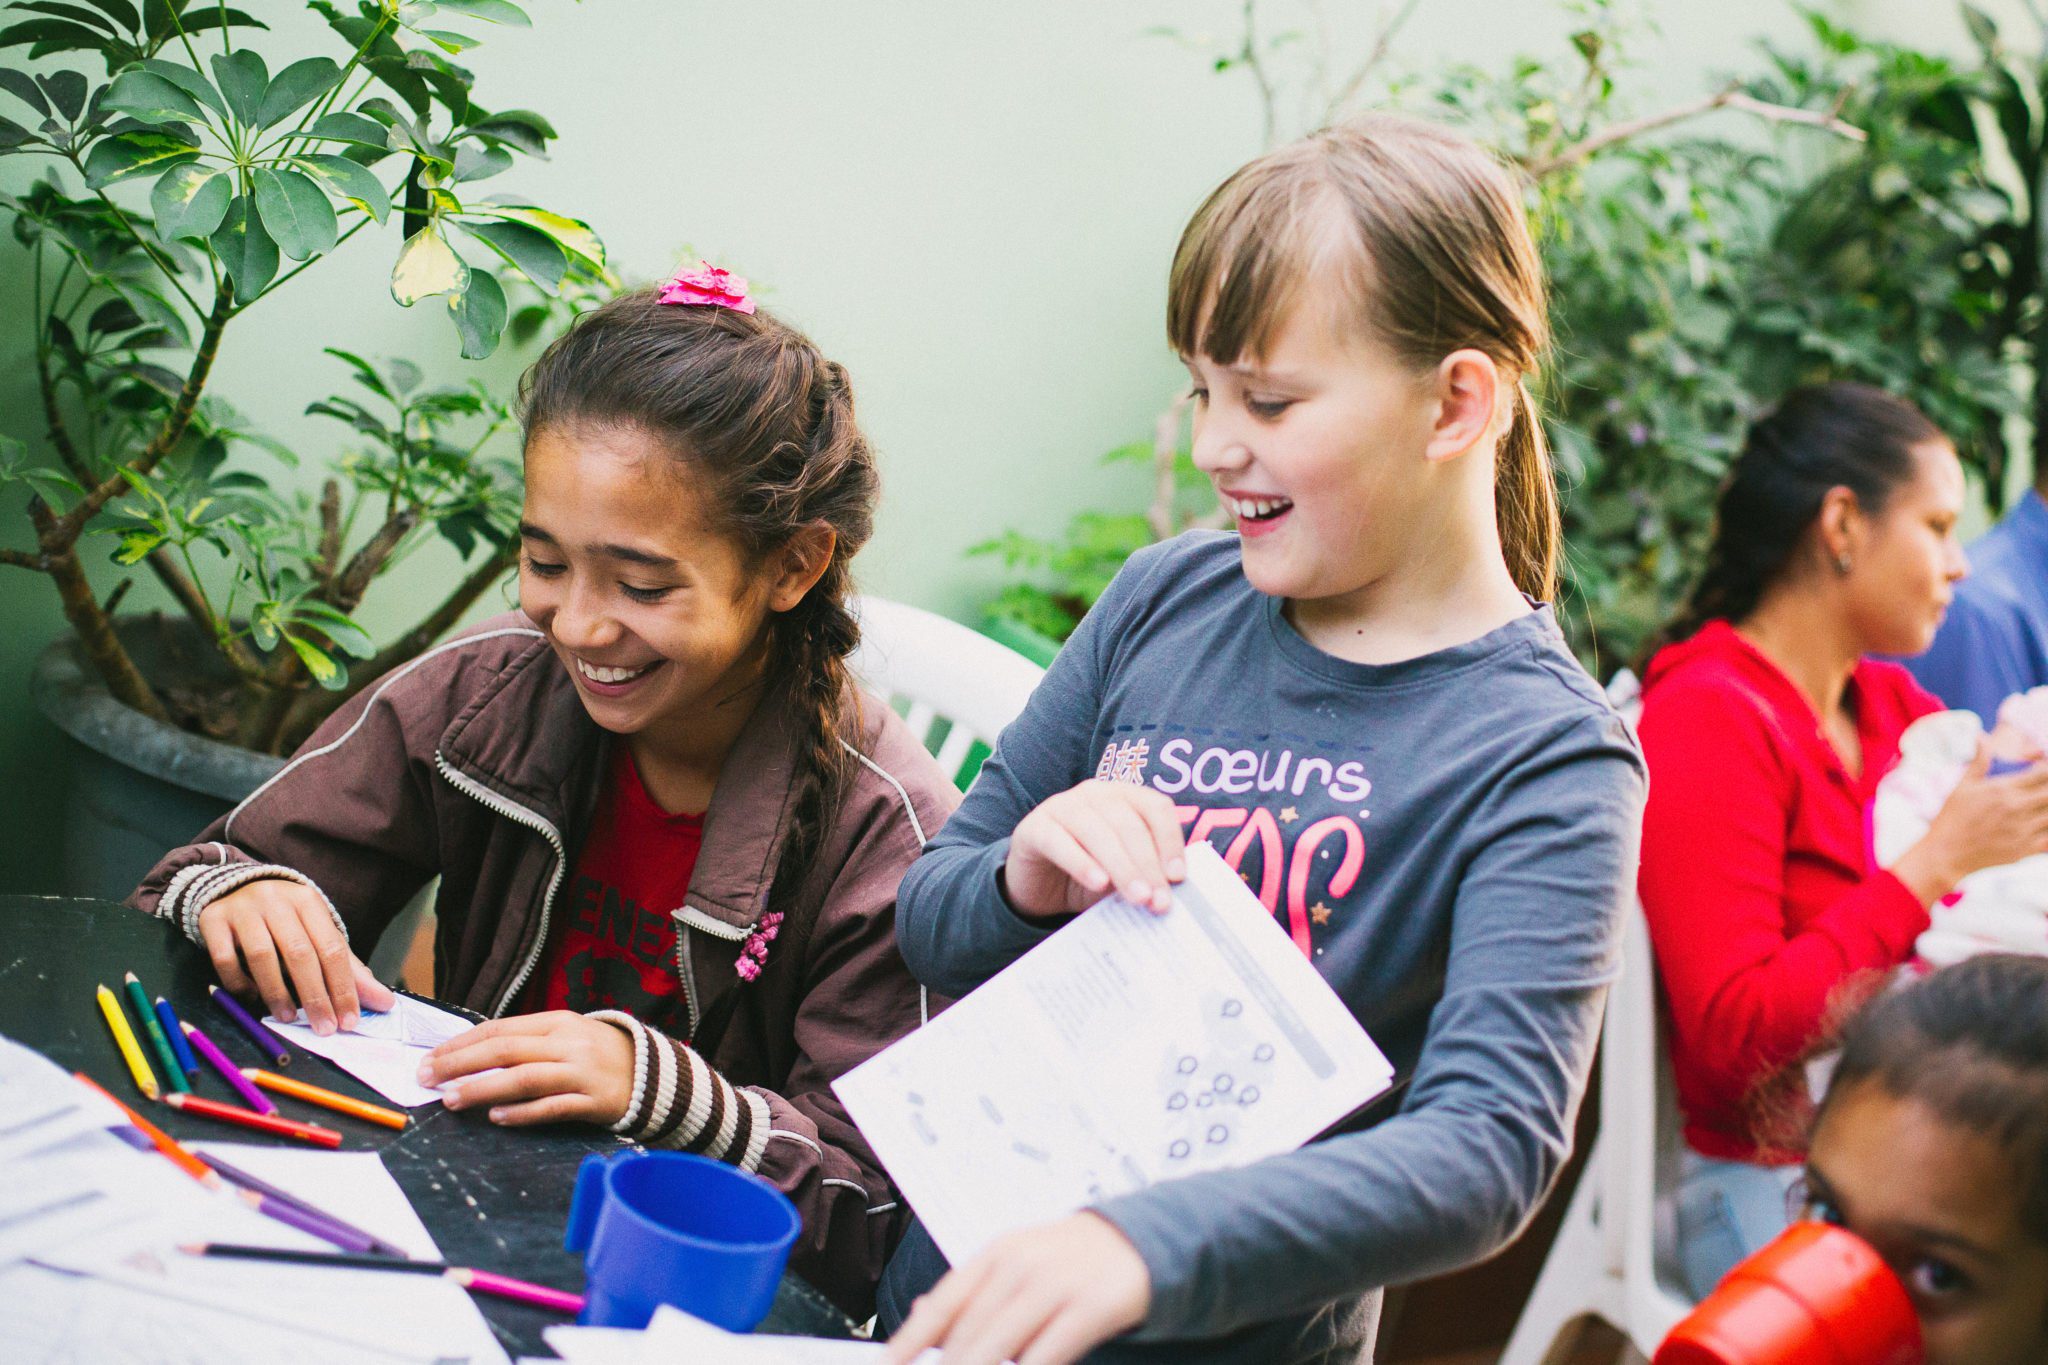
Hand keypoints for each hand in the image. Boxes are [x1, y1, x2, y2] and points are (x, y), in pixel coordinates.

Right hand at [197, 879, 394, 1034]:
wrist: (233, 887)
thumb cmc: (285, 919)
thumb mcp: (317, 933)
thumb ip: (347, 969)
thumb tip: (383, 1002)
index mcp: (309, 902)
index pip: (332, 948)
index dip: (343, 987)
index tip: (350, 1021)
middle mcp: (277, 901)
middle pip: (300, 953)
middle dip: (315, 996)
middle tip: (325, 1028)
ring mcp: (243, 909)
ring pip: (261, 955)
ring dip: (277, 992)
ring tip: (289, 1019)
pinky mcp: (213, 920)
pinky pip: (225, 958)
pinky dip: (239, 982)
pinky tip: (251, 999)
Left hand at [418, 1011, 634, 1126]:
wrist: (653, 1073)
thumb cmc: (597, 1054)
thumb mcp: (564, 1035)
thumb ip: (525, 1042)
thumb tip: (470, 1054)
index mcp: (557, 1022)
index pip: (499, 1029)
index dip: (461, 1043)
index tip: (430, 1058)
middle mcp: (567, 1043)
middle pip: (506, 1050)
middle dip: (460, 1063)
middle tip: (427, 1077)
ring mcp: (581, 1073)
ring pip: (524, 1078)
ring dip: (483, 1088)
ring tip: (451, 1098)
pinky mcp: (594, 1102)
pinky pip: (553, 1107)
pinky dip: (523, 1113)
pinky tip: (497, 1118)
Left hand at [885, 1213, 1150, 1364]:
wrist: (1139, 1239)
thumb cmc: (1066, 1259)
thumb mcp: (1015, 1262)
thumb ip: (971, 1291)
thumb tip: (918, 1314)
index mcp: (996, 1255)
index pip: (943, 1302)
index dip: (911, 1340)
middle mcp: (1021, 1266)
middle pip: (968, 1334)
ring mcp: (1057, 1285)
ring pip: (1001, 1348)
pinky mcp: (1092, 1307)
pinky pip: (1049, 1355)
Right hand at [1004, 780, 1186, 917]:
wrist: (1039, 886)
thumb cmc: (1090, 875)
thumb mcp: (1124, 874)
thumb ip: (1146, 874)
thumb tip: (1173, 891)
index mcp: (1125, 796)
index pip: (1156, 808)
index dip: (1170, 841)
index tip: (1178, 876)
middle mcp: (1095, 794)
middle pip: (1129, 824)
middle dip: (1147, 864)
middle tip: (1158, 900)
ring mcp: (1061, 806)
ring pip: (1098, 832)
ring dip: (1122, 867)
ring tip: (1137, 897)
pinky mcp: (1034, 827)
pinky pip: (1060, 842)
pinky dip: (1081, 863)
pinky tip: (1098, 883)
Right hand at [1893, 743, 2047, 901]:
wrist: (1946, 853)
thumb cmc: (1952, 817)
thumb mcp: (1962, 786)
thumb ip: (1979, 761)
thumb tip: (1981, 736)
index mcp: (2002, 789)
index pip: (2042, 773)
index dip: (2046, 769)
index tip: (2042, 772)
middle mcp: (2016, 808)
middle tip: (2042, 789)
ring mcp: (2023, 830)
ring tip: (2040, 806)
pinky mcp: (2025, 850)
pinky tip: (2042, 824)